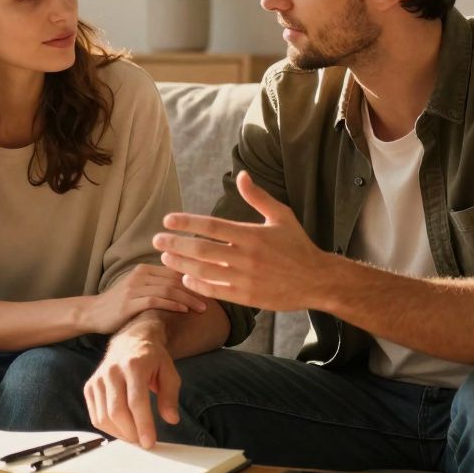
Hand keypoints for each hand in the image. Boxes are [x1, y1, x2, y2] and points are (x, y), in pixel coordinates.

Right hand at [84, 327, 180, 447]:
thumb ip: (170, 396)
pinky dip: (108, 428)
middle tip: (144, 442)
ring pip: (103, 417)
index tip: (150, 442)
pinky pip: (95, 416)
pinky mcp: (90, 387)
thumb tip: (171, 419)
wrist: (131, 340)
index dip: (143, 425)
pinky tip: (122, 428)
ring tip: (135, 435)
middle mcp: (112, 371)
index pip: (136, 401)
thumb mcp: (169, 372)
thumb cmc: (152, 358)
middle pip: (117, 411)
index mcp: (134, 365)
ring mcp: (98, 379)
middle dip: (131, 433)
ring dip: (120, 433)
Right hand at [85, 265, 206, 334]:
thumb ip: (158, 286)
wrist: (93, 313)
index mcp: (144, 269)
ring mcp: (133, 288)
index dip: (194, 279)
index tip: (210, 289)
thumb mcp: (139, 289)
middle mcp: (140, 275)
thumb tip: (185, 289)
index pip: (175, 271)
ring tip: (202, 308)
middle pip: (174, 279)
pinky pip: (156, 301)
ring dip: (187, 299)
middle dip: (195, 290)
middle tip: (211, 301)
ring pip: (167, 290)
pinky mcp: (129, 302)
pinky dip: (172, 305)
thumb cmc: (120, 304)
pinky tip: (184, 310)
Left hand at [153, 171, 327, 311]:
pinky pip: (214, 290)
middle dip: (175, 243)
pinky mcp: (246, 297)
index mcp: (252, 234)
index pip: (211, 226)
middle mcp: (246, 257)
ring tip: (166, 256)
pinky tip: (185, 276)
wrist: (317, 280)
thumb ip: (258, 197)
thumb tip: (242, 175)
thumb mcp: (281, 216)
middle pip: (201, 249)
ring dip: (180, 263)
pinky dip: (196, 283)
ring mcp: (245, 279)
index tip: (167, 220)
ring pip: (203, 271)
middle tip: (156, 240)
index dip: (186, 223)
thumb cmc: (298, 246)